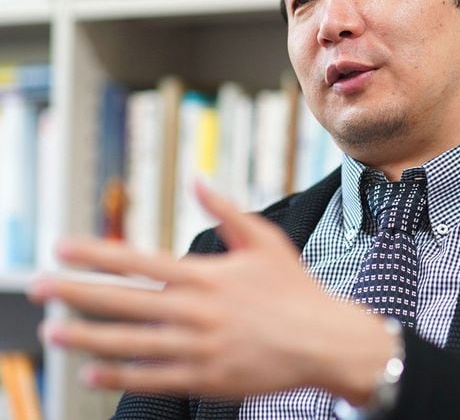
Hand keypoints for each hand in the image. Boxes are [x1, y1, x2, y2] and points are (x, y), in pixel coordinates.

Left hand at [28, 183, 392, 402]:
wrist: (323, 339)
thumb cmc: (294, 288)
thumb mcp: (264, 240)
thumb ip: (226, 210)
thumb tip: (197, 180)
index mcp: (206, 275)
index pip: (138, 261)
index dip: (96, 254)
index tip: (61, 248)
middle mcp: (196, 310)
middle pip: (123, 301)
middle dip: (75, 293)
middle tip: (37, 287)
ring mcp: (198, 347)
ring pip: (130, 342)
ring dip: (87, 336)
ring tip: (53, 331)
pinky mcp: (206, 378)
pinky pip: (153, 378)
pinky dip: (119, 375)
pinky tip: (93, 372)